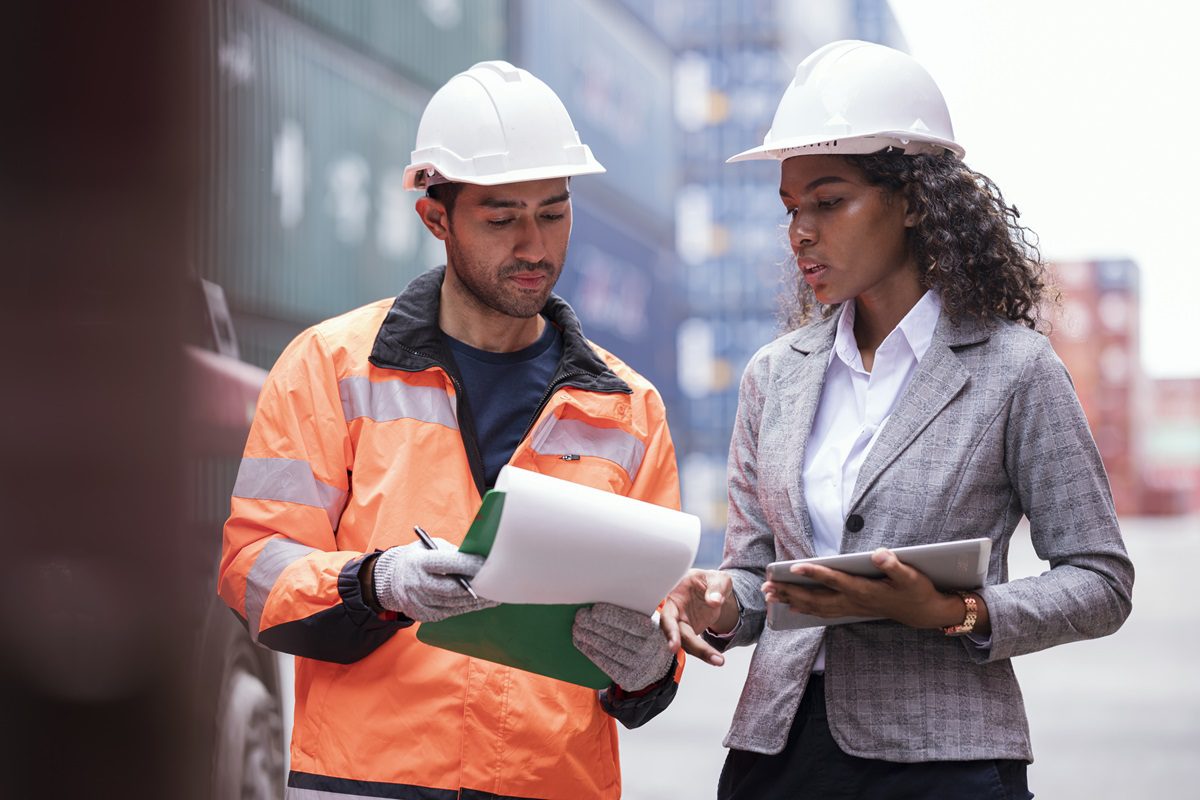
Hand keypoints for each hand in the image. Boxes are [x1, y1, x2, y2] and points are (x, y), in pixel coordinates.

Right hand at [373, 540, 497, 621]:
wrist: (391, 579)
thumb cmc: (418, 558)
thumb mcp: (430, 547)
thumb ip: (451, 553)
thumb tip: (477, 559)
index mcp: (418, 562)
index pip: (448, 564)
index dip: (470, 565)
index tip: (488, 564)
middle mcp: (416, 584)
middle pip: (452, 588)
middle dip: (477, 586)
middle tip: (497, 585)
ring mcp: (418, 602)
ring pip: (454, 604)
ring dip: (476, 601)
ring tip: (494, 596)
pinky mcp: (422, 615)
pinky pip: (449, 612)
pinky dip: (466, 608)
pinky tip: (479, 604)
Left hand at [572, 603, 675, 690]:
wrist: (658, 664)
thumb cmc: (647, 634)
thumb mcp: (648, 620)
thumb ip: (634, 612)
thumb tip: (604, 607)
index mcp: (654, 632)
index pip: (630, 623)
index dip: (611, 616)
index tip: (594, 610)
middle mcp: (648, 651)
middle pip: (616, 636)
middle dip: (594, 625)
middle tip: (580, 617)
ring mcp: (639, 667)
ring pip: (608, 649)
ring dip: (589, 638)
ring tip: (576, 629)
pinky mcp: (628, 680)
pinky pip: (606, 664)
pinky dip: (591, 652)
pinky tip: (581, 643)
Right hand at [660, 569, 737, 665]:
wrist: (715, 590)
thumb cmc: (711, 581)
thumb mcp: (718, 579)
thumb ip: (717, 587)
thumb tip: (714, 601)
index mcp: (675, 594)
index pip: (667, 614)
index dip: (670, 630)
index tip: (674, 645)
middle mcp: (674, 610)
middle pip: (675, 631)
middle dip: (687, 646)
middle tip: (704, 655)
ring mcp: (680, 623)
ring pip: (684, 642)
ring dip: (700, 652)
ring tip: (718, 660)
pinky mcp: (689, 632)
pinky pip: (693, 645)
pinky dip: (705, 653)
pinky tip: (716, 658)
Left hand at [763, 547, 969, 629]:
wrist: (924, 612)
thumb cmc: (917, 590)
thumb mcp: (911, 576)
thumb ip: (894, 565)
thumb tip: (880, 553)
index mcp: (865, 591)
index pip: (835, 581)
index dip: (814, 574)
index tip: (793, 567)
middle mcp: (853, 602)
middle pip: (816, 598)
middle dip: (790, 593)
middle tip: (767, 587)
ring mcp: (851, 608)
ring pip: (815, 608)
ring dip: (791, 601)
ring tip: (769, 595)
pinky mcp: (850, 610)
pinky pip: (822, 612)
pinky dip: (803, 609)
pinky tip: (789, 604)